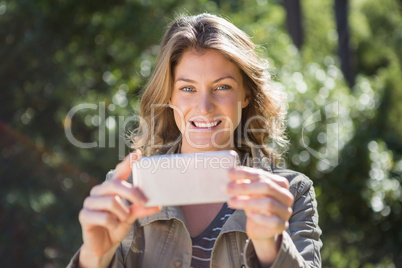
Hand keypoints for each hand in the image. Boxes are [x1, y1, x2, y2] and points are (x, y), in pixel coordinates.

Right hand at [78, 150, 160, 266]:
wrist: (103, 246)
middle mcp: (99, 191)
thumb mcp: (131, 216)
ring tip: (123, 220)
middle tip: (145, 202)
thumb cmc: (116, 225)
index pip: (119, 172)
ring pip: (111, 201)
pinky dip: (113, 223)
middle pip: (115, 184)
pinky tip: (112, 226)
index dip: (127, 163)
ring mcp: (89, 202)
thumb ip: (140, 208)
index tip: (137, 154)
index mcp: (110, 188)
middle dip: (132, 193)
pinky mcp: (84, 215)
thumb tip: (157, 205)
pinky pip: (104, 217)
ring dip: (122, 213)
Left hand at [227, 167, 293, 264]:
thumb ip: (243, 183)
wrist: (260, 228)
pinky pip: (273, 221)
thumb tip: (230, 175)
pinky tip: (249, 215)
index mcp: (280, 184)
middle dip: (245, 187)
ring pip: (268, 203)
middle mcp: (286, 196)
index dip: (245, 173)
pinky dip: (260, 217)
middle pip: (266, 187)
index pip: (262, 175)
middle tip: (228, 188)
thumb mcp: (248, 193)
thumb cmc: (254, 206)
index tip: (229, 173)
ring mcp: (285, 211)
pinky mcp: (282, 225)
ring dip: (247, 202)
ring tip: (231, 201)